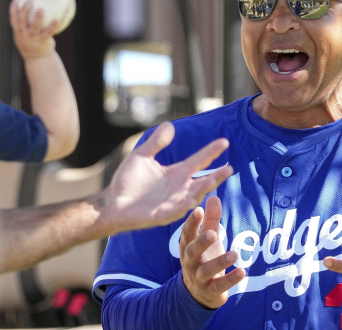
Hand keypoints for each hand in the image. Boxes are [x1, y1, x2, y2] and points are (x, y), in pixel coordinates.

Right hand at [9, 0, 57, 59]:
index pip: (13, 19)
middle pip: (21, 22)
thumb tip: (32, 6)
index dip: (13, 9)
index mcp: (18, 32)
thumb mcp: (25, 34)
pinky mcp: (42, 42)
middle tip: (27, 2)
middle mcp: (24, 35)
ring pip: (34, 28)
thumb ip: (26, 23)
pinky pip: (48, 33)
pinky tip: (57, 19)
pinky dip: (52, 26)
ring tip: (41, 9)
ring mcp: (33, 39)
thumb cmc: (32, 43)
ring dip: (37, 18)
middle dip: (23, 12)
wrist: (37, 59)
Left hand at [102, 122, 233, 231]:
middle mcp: (179, 188)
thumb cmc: (128, 182)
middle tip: (229, 168)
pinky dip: (184, 205)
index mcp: (176, 173)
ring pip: (193, 196)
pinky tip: (191, 199)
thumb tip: (169, 125)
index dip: (211, 152)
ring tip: (213, 181)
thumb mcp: (142, 156)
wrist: (112, 203)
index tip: (224, 141)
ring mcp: (172, 203)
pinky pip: (176, 211)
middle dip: (216, 176)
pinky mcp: (162, 215)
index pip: (198, 161)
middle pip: (202, 181)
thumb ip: (156, 142)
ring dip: (203, 190)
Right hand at [180, 196, 245, 308]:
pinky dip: (230, 279)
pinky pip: (219, 285)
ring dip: (220, 262)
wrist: (199, 293)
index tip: (198, 209)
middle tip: (213, 233)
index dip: (192, 222)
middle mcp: (189, 262)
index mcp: (187, 246)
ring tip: (234, 254)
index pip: (187, 233)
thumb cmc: (203, 259)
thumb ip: (210, 219)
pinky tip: (242, 271)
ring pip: (206, 270)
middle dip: (202, 242)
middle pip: (192, 252)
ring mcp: (198, 278)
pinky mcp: (210, 291)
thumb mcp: (206, 239)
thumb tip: (213, 196)